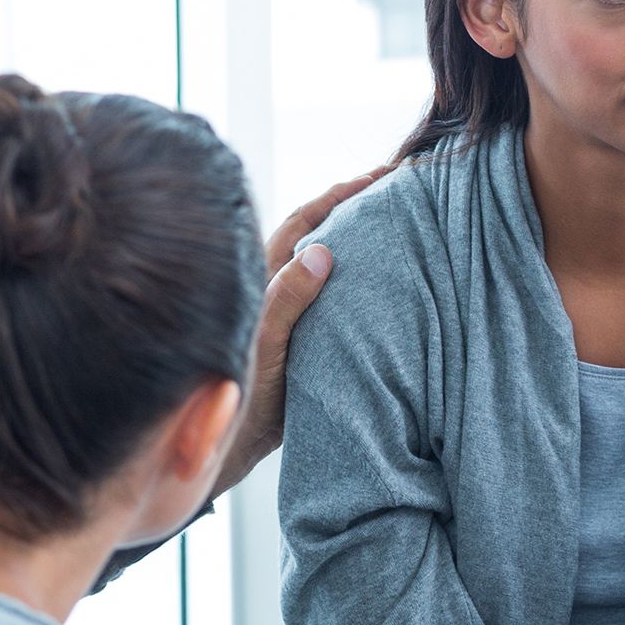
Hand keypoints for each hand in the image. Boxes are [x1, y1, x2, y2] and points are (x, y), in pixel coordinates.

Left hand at [212, 164, 391, 493]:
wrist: (225, 449)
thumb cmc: (239, 399)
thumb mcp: (266, 346)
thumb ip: (286, 301)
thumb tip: (323, 251)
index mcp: (264, 278)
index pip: (306, 220)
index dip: (341, 193)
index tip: (382, 174)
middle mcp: (275, 288)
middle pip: (318, 232)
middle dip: (355, 207)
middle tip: (399, 189)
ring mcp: (289, 312)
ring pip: (325, 262)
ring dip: (357, 240)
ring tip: (399, 224)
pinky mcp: (301, 338)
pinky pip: (334, 297)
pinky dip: (358, 280)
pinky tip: (386, 282)